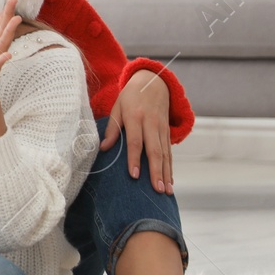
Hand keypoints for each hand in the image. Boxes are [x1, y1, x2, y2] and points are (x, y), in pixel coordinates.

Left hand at [104, 68, 173, 193]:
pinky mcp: (168, 132)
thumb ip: (112, 128)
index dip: (134, 159)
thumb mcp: (117, 107)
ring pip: (165, 154)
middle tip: (157, 189)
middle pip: (155, 151)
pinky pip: (170, 152)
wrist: (154, 82)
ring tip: (166, 191)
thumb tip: (103, 148)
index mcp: (135, 117)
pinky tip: (170, 181)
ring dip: (166, 173)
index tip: (134, 176)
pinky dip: (170, 167)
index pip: (135, 142)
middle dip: (156, 172)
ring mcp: (162, 128)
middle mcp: (151, 124)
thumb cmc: (130, 96)